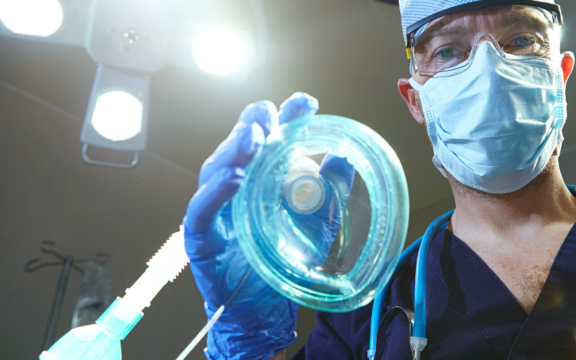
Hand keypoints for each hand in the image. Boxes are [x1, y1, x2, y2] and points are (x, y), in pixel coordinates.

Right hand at [183, 93, 353, 359]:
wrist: (265, 307)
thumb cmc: (285, 258)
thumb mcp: (319, 220)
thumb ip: (332, 189)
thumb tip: (348, 155)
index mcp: (263, 175)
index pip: (271, 136)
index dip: (286, 117)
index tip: (307, 103)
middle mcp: (236, 184)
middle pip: (239, 144)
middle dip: (254, 124)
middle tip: (271, 115)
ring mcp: (216, 208)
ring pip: (216, 168)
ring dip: (234, 151)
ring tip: (253, 140)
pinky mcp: (201, 235)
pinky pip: (202, 209)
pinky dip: (216, 193)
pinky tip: (234, 180)